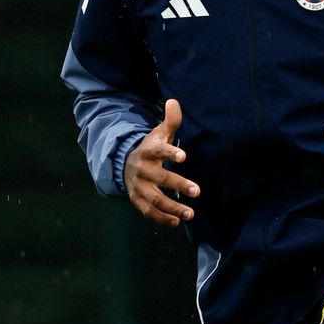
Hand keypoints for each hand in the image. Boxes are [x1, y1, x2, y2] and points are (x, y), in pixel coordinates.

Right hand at [124, 99, 200, 226]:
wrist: (125, 164)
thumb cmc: (151, 149)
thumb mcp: (159, 134)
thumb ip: (170, 121)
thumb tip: (174, 101)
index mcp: (149, 151)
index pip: (159, 151)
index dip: (170, 153)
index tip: (183, 156)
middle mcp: (142, 169)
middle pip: (160, 178)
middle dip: (179, 185)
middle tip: (197, 191)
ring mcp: (138, 186)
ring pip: (155, 199)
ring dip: (173, 207)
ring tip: (190, 213)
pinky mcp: (137, 199)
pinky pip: (149, 212)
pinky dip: (162, 218)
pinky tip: (176, 222)